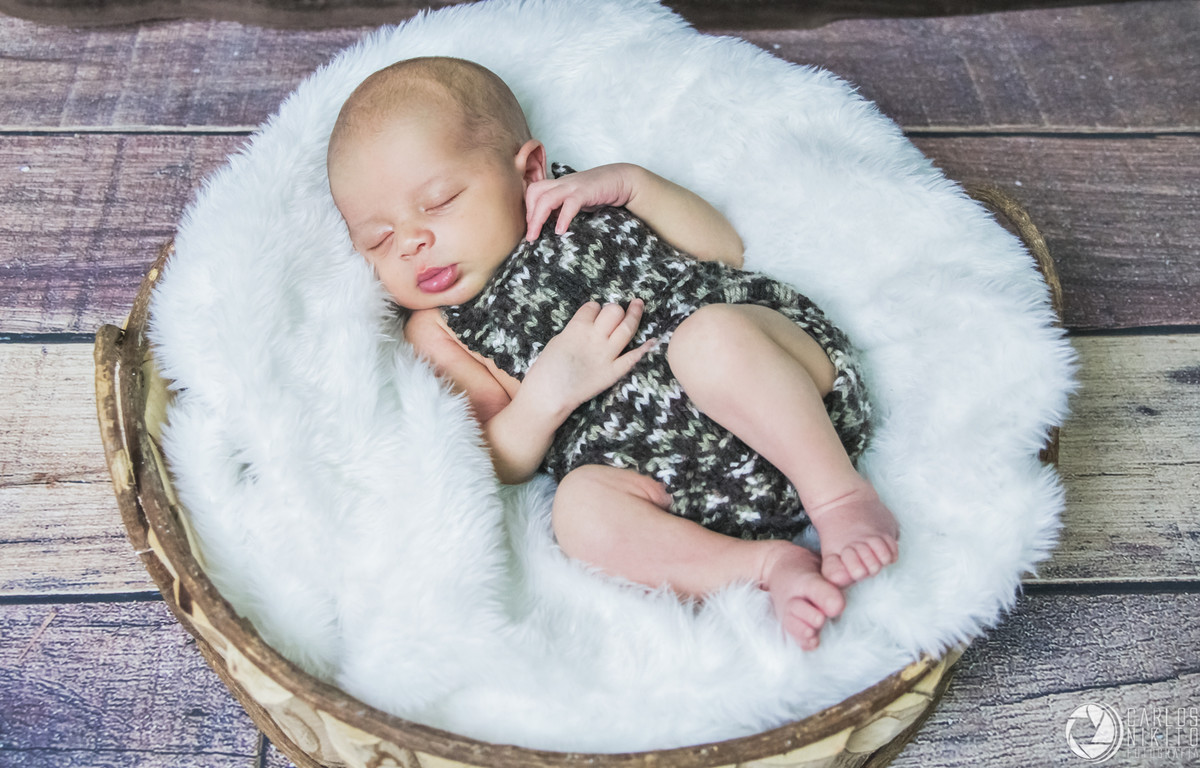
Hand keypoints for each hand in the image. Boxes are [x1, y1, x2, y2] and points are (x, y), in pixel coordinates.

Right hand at [520, 299, 654, 416]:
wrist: (548, 396)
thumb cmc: (546, 369)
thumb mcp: (558, 341)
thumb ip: (575, 331)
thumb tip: (588, 326)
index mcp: (577, 328)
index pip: (592, 307)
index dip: (594, 308)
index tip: (595, 313)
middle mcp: (595, 338)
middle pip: (613, 312)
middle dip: (614, 310)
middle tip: (616, 312)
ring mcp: (606, 355)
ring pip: (626, 328)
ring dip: (633, 315)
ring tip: (638, 305)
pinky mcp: (613, 372)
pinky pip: (632, 358)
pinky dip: (643, 348)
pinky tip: (652, 340)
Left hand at [524, 163, 637, 240]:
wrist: (622, 180)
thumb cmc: (599, 192)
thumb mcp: (576, 201)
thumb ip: (561, 209)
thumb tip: (549, 224)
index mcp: (558, 185)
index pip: (533, 192)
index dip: (528, 210)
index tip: (530, 228)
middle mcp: (562, 183)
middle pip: (534, 192)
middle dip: (529, 215)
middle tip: (530, 236)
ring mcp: (573, 185)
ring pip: (546, 198)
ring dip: (538, 218)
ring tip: (536, 236)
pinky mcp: (586, 191)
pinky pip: (570, 204)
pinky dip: (563, 218)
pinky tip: (560, 231)